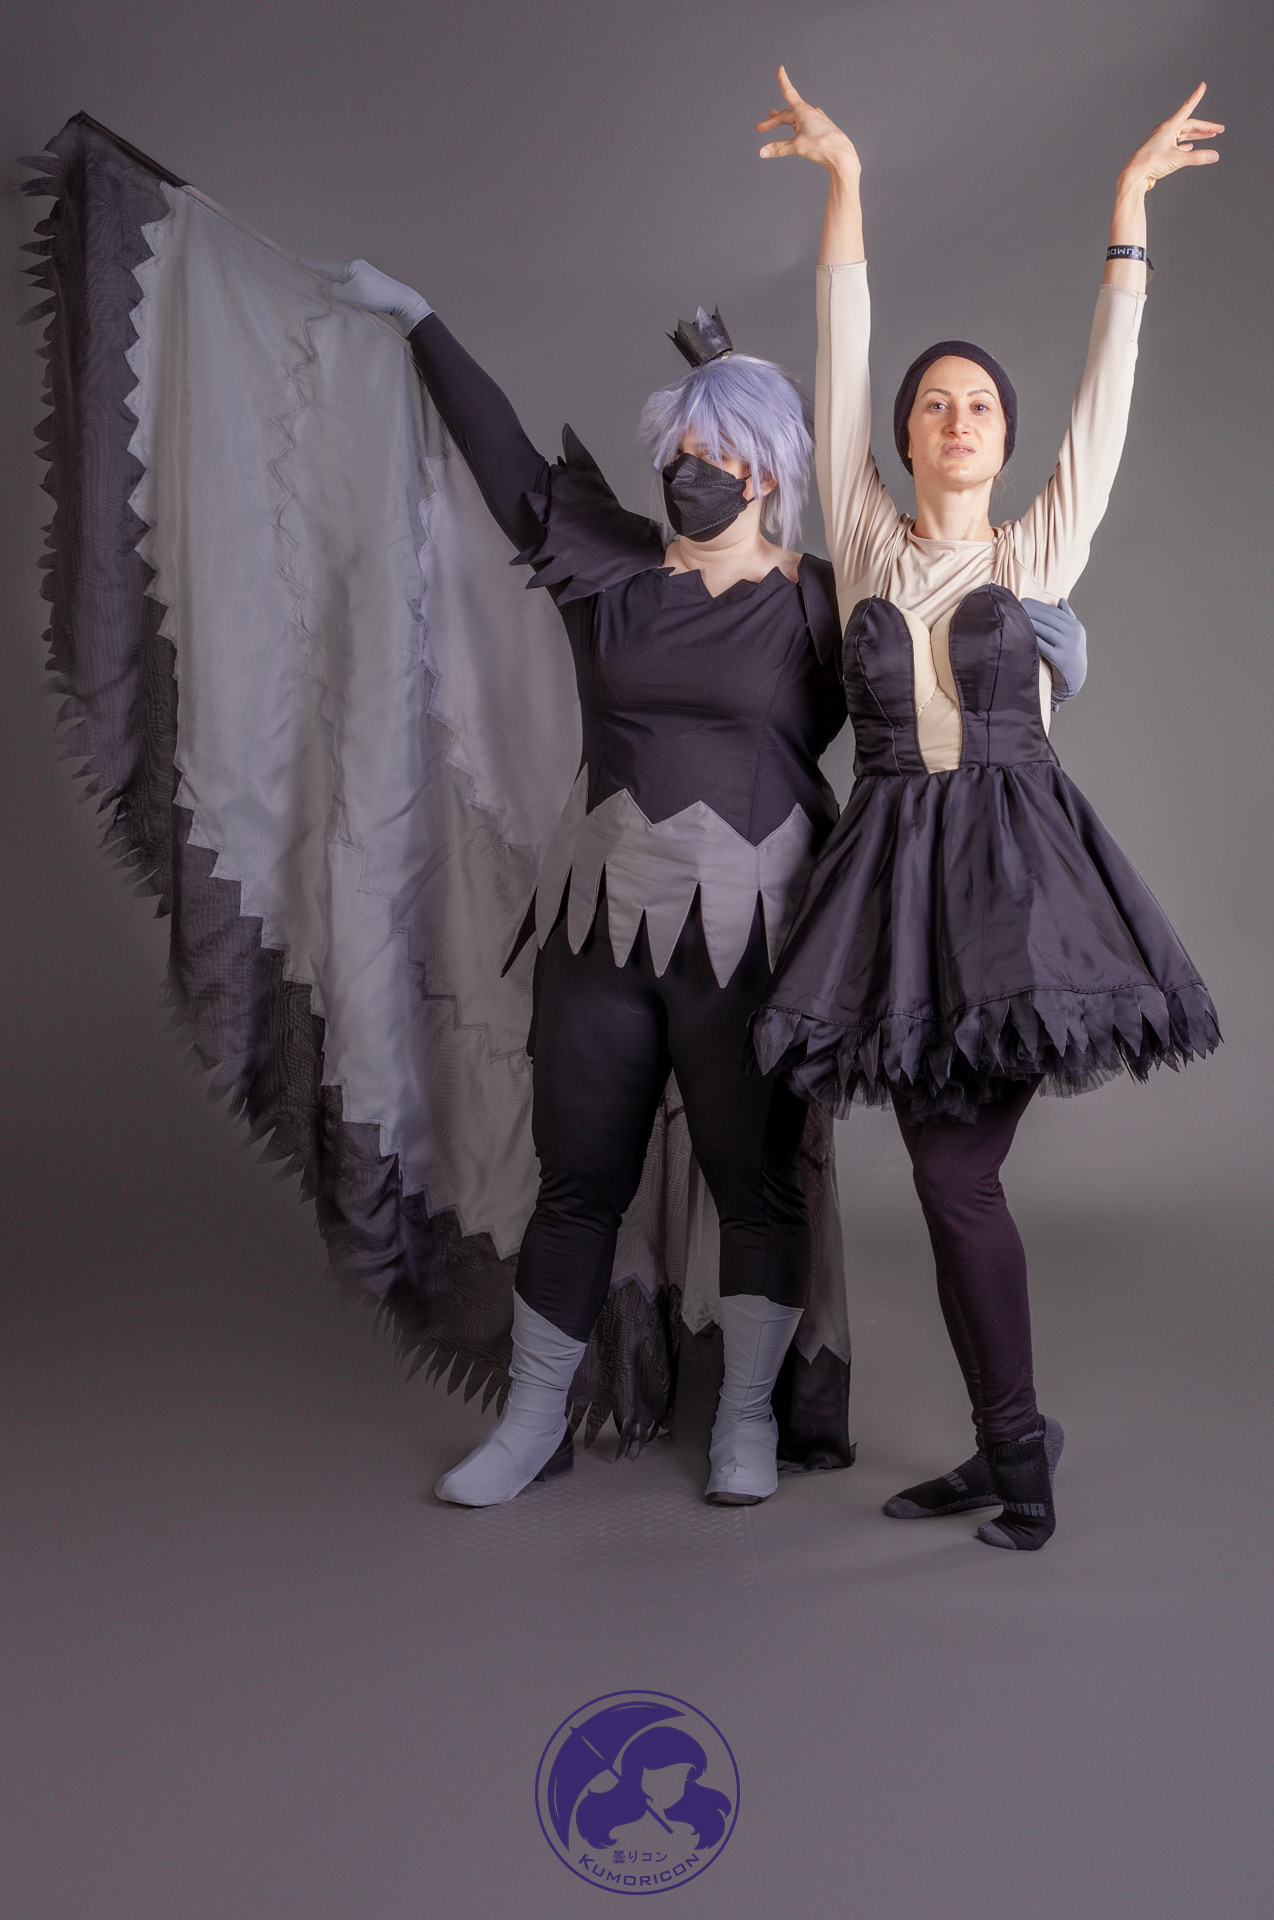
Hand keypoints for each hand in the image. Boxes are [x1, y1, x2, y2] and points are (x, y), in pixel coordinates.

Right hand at [302, 257, 431, 333]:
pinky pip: (350, 284)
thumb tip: (326, 287)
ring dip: (333, 285)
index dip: (311, 265)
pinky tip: (342, 295)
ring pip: (342, 279)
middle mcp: (356, 267)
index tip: (298, 260)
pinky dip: (343, 289)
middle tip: (307, 276)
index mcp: (350, 266)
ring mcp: (363, 275)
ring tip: (323, 289)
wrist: (400, 299)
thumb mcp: (350, 294)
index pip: (326, 266)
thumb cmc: (375, 295)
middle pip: (333, 272)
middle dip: (322, 275)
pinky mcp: (369, 283)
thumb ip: (334, 291)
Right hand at [757, 66, 859, 174]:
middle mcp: (811, 113)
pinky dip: (796, 127)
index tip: (780, 69)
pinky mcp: (822, 129)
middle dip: (773, 121)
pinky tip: (796, 130)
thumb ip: (778, 148)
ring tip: (777, 122)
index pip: (789, 92)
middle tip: (760, 128)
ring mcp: (817, 121)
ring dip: (784, 121)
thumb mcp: (796, 147)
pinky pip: (805, 125)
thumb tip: (762, 152)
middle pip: (787, 114)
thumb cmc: (822, 146)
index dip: (783, 81)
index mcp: (803, 111)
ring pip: (796, 119)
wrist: (842, 155)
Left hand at [1022, 597, 1086, 707]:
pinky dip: (1032, 639)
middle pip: (1049, 619)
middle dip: (1032, 611)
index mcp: (1075, 626)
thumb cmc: (1070, 652)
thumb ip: (1068, 617)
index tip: (1024, 601)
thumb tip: (1062, 600)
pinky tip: (1021, 634)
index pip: (1054, 611)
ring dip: (1031, 622)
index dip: (1038, 605)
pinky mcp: (1060, 659)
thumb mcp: (1074, 634)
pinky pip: (1043, 646)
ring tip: (1017, 617)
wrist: (1075, 677)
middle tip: (1017, 606)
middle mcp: (1073, 634)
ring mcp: (1067, 646)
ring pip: (1046, 630)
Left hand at [1120, 83, 1222, 193]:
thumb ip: (1197, 157)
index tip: (1202, 86)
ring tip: (1209, 136)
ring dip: (1196, 135)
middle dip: (1204, 128)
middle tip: (1218, 130)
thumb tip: (1215, 156)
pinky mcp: (1158, 151)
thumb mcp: (1177, 159)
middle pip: (1188, 125)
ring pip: (1182, 134)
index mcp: (1168, 127)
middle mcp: (1164, 131)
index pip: (1186, 108)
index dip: (1196, 97)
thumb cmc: (1150, 164)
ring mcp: (1161, 140)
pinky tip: (1190, 147)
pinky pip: (1175, 144)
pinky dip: (1185, 144)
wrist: (1133, 176)